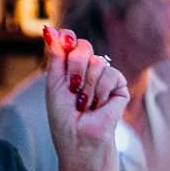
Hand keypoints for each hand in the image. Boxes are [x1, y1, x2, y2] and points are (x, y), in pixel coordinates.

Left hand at [41, 26, 128, 170]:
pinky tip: (98, 105)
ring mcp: (103, 75)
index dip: (65, 38)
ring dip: (86, 86)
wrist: (80, 140)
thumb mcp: (54, 85)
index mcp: (68, 67)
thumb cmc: (63, 118)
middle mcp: (86, 68)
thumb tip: (50, 30)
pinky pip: (110, 73)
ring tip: (85, 104)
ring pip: (96, 61)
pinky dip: (100, 92)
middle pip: (83, 46)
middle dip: (75, 68)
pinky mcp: (119, 85)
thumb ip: (55, 58)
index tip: (59, 39)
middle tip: (73, 90)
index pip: (68, 40)